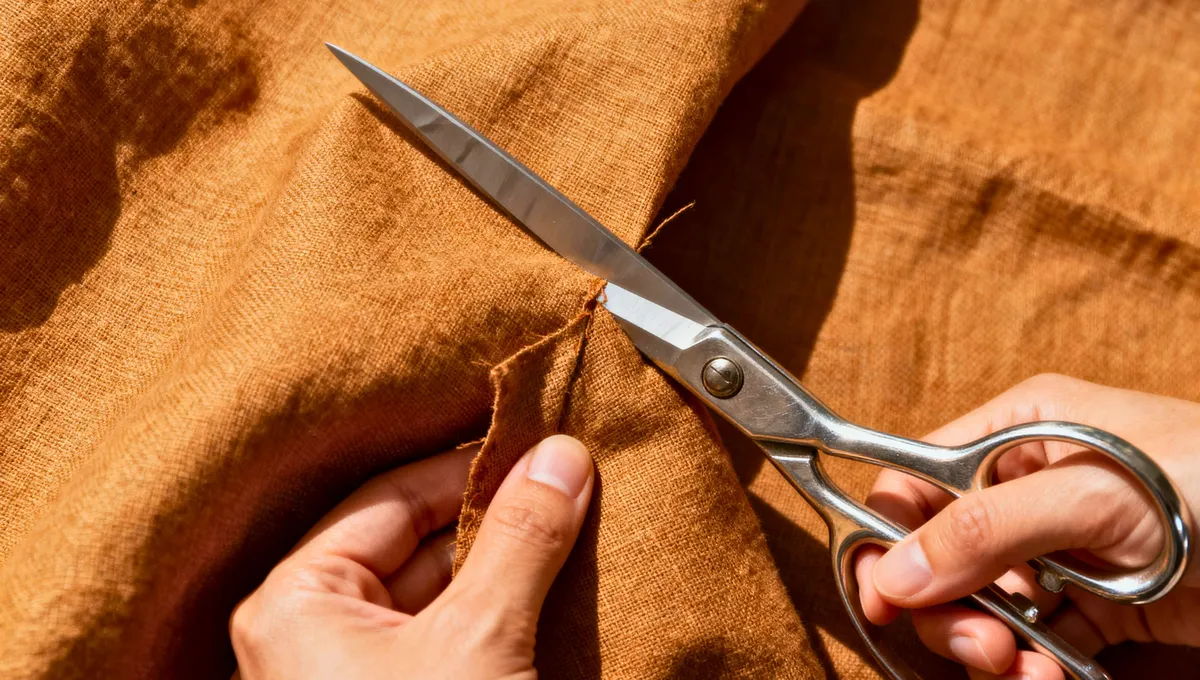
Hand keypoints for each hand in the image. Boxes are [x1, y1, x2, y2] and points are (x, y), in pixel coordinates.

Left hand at [230, 435, 593, 679]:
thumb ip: (520, 540)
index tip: (537, 452)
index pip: (391, 498)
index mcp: (293, 604)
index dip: (470, 470)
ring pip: (431, 596)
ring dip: (497, 570)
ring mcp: (345, 673)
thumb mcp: (479, 636)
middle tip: (562, 490)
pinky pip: (438, 639)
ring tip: (564, 535)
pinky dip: (490, 616)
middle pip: (412, 544)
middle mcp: (306, 635)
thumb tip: (560, 458)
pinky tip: (542, 594)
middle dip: (491, 521)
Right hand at [854, 374, 1199, 678]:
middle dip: (947, 608)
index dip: (888, 541)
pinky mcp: (1096, 603)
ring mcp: (1060, 547)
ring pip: (981, 606)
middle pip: (937, 555)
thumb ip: (987, 530)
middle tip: (982, 648)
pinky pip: (1033, 640)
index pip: (914, 483)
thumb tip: (891, 572)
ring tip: (1025, 673)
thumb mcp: (1097, 497)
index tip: (883, 601)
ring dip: (991, 648)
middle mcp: (1027, 486)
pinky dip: (1031, 669)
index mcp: (1017, 431)